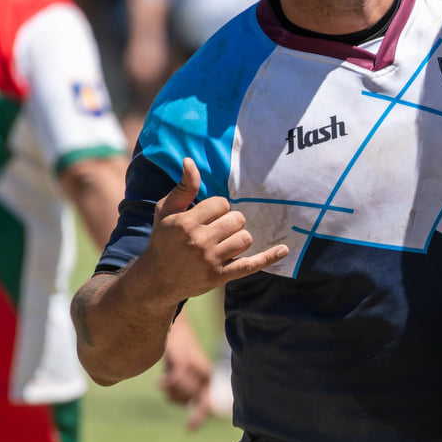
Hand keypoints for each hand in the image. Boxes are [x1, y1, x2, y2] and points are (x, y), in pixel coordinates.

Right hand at [143, 158, 289, 299]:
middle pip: (236, 219)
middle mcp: (198, 241)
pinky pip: (251, 265)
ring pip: (245, 238)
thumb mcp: (166, 211)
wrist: (157, 279)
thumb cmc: (164, 239)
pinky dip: (269, 257)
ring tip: (224, 242)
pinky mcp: (220, 276)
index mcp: (185, 223)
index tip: (207, 216)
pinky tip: (284, 249)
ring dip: (239, 238)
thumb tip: (190, 161)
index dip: (218, 208)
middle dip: (230, 221)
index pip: (221, 204)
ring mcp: (211, 261)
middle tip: (216, 229)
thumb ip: (183, 187)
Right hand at [158, 317, 214, 427]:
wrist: (175, 325)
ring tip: (165, 375)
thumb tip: (184, 407)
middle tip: (165, 384)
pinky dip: (166, 383)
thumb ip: (183, 388)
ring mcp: (195, 369)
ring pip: (180, 392)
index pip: (206, 403)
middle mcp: (205, 375)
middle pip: (187, 400)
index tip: (189, 429)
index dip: (199, 417)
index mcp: (207, 379)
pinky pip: (175, 381)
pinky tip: (158, 383)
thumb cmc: (178, 349)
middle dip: (176, 396)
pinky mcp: (184, 361)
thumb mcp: (182, 371)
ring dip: (169, 388)